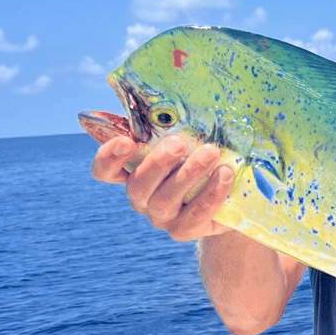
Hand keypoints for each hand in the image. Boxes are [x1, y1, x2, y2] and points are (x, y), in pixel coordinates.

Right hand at [91, 135, 233, 241]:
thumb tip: (170, 104)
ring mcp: (161, 216)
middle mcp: (142, 197)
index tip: (127, 141)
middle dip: (158, 163)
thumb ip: (173, 126)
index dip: (109, 158)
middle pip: (137, 185)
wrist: (230, 196)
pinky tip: (225, 174)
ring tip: (211, 153)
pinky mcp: (184, 230)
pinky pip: (194, 215)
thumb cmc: (201, 157)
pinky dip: (211, 193)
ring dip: (189, 174)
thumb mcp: (188, 140)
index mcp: (133, 172)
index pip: (106, 171)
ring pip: (164, 200)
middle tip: (179, 143)